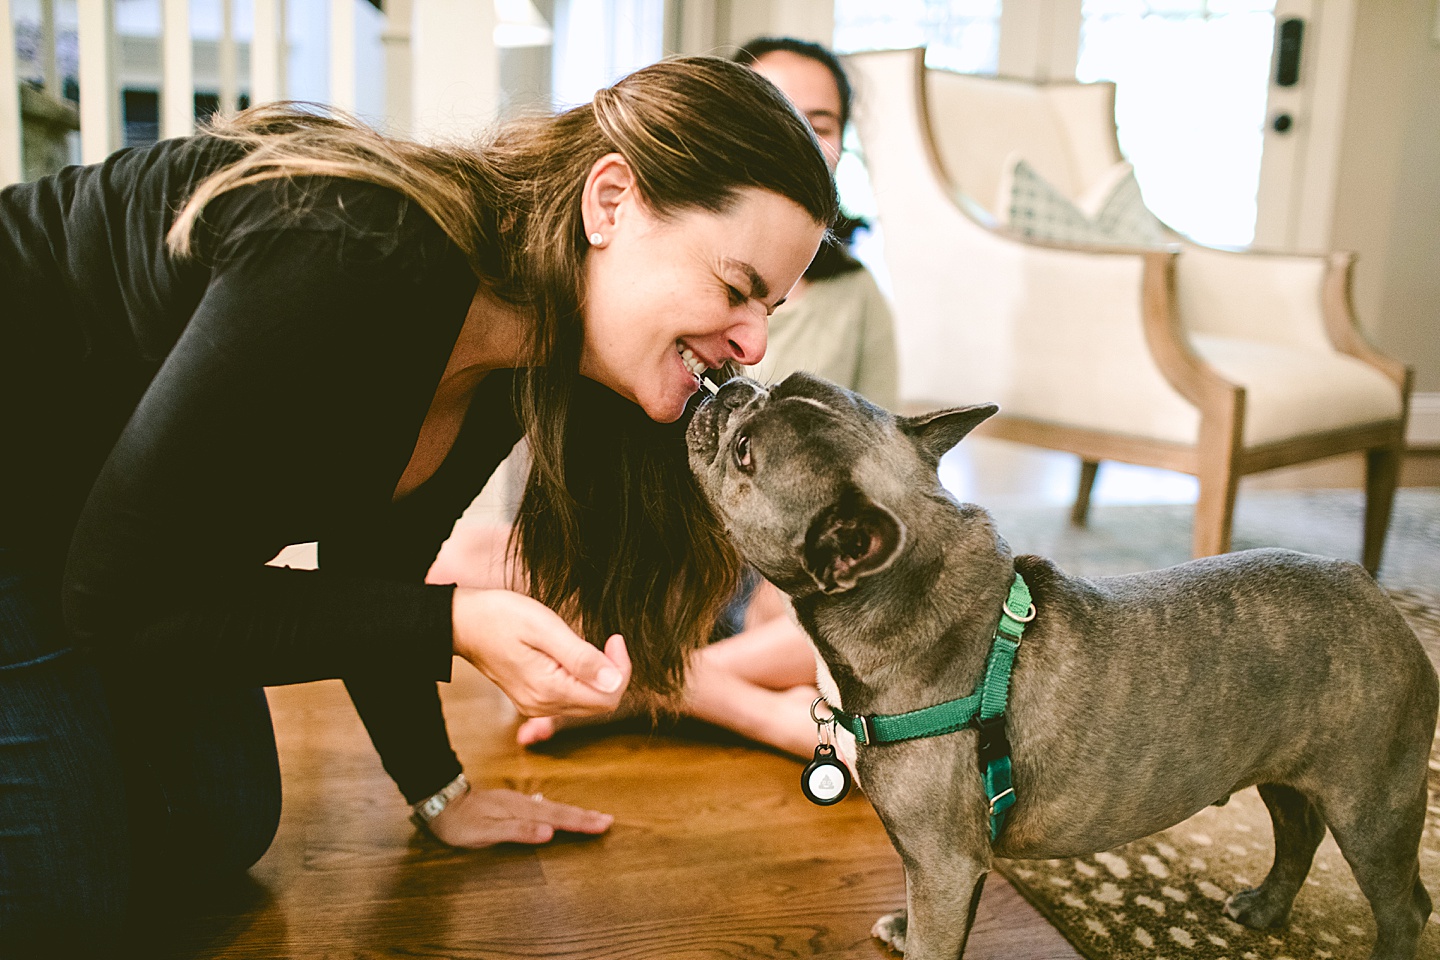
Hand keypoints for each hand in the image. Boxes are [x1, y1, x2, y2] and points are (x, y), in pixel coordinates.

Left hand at [426, 787, 613, 847]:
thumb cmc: (460, 822)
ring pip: (553, 807)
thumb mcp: (486, 831)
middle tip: (608, 820)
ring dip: (574, 813)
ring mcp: (517, 803)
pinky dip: (558, 811)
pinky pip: (543, 808)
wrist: (441, 802)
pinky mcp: (511, 805)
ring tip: (593, 817)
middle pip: (560, 810)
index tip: (604, 824)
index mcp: (521, 810)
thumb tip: (549, 832)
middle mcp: (523, 804)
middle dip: (585, 816)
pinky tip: (560, 814)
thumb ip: (518, 831)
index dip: (582, 822)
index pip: (558, 817)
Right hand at [452, 588, 630, 716]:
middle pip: (601, 703)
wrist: (462, 623)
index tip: (614, 639)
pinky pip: (571, 698)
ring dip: (598, 676)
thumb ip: (580, 657)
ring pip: (588, 702)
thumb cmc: (500, 617)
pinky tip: (572, 656)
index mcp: (549, 690)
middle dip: (612, 673)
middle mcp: (543, 706)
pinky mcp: (533, 699)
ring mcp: (536, 706)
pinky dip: (582, 679)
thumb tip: (613, 680)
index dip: (620, 669)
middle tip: (607, 640)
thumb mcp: (544, 628)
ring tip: (584, 643)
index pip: (608, 697)